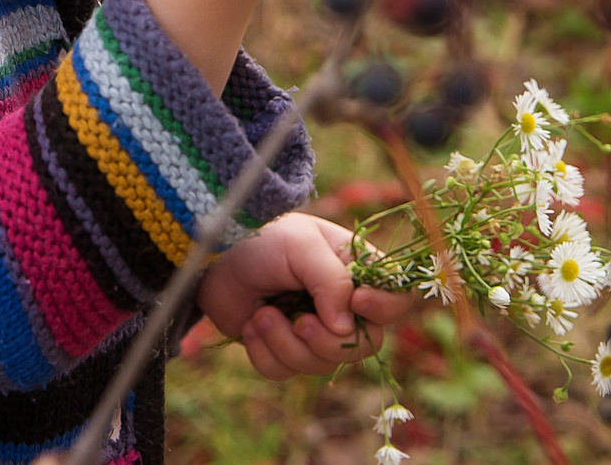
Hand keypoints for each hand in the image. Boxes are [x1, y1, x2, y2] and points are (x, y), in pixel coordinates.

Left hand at [196, 214, 411, 380]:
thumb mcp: (301, 246)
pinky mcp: (283, 349)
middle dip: (328, 341)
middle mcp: (342, 305)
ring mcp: (314, 330)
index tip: (357, 300)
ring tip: (262, 313)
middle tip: (300, 320)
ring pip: (322, 364)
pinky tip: (251, 325)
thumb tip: (346, 327)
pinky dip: (265, 352)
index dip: (384, 308)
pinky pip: (285, 372)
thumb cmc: (262, 239)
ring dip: (287, 342)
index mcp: (357, 272)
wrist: (212, 257)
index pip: (398, 299)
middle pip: (365, 345)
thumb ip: (330, 280)